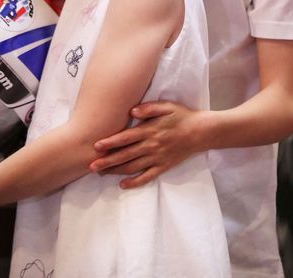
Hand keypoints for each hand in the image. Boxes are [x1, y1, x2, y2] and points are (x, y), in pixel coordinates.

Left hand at [89, 101, 206, 188]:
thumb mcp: (167, 106)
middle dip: (107, 161)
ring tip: (101, 173)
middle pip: (125, 155)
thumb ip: (149, 108)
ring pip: (133, 167)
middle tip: (91, 166)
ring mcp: (157, 158)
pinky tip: (123, 185)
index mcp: (150, 130)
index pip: (126, 138)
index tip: (96, 146)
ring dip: (116, 171)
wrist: (202, 132)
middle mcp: (151, 146)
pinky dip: (135, 182)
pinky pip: (148, 177)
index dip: (110, 142)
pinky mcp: (164, 166)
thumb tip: (133, 111)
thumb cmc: (182, 116)